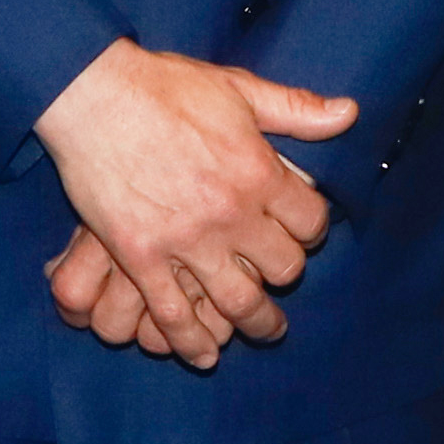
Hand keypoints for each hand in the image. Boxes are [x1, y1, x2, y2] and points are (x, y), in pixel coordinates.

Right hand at [31, 42, 346, 369]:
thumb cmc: (165, 87)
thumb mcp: (239, 89)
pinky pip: (172, 314)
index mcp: (259, 172)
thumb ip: (296, 110)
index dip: (312, 229)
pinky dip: (191, 342)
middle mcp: (230, 212)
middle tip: (280, 278)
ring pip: (237, 301)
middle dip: (286, 273)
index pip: (311, 221)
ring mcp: (186, 240)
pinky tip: (204, 356)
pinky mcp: (141, 256)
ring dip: (255, 322)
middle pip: (282, 267)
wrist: (94, 94)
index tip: (302, 231)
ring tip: (264, 330)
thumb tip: (349, 113)